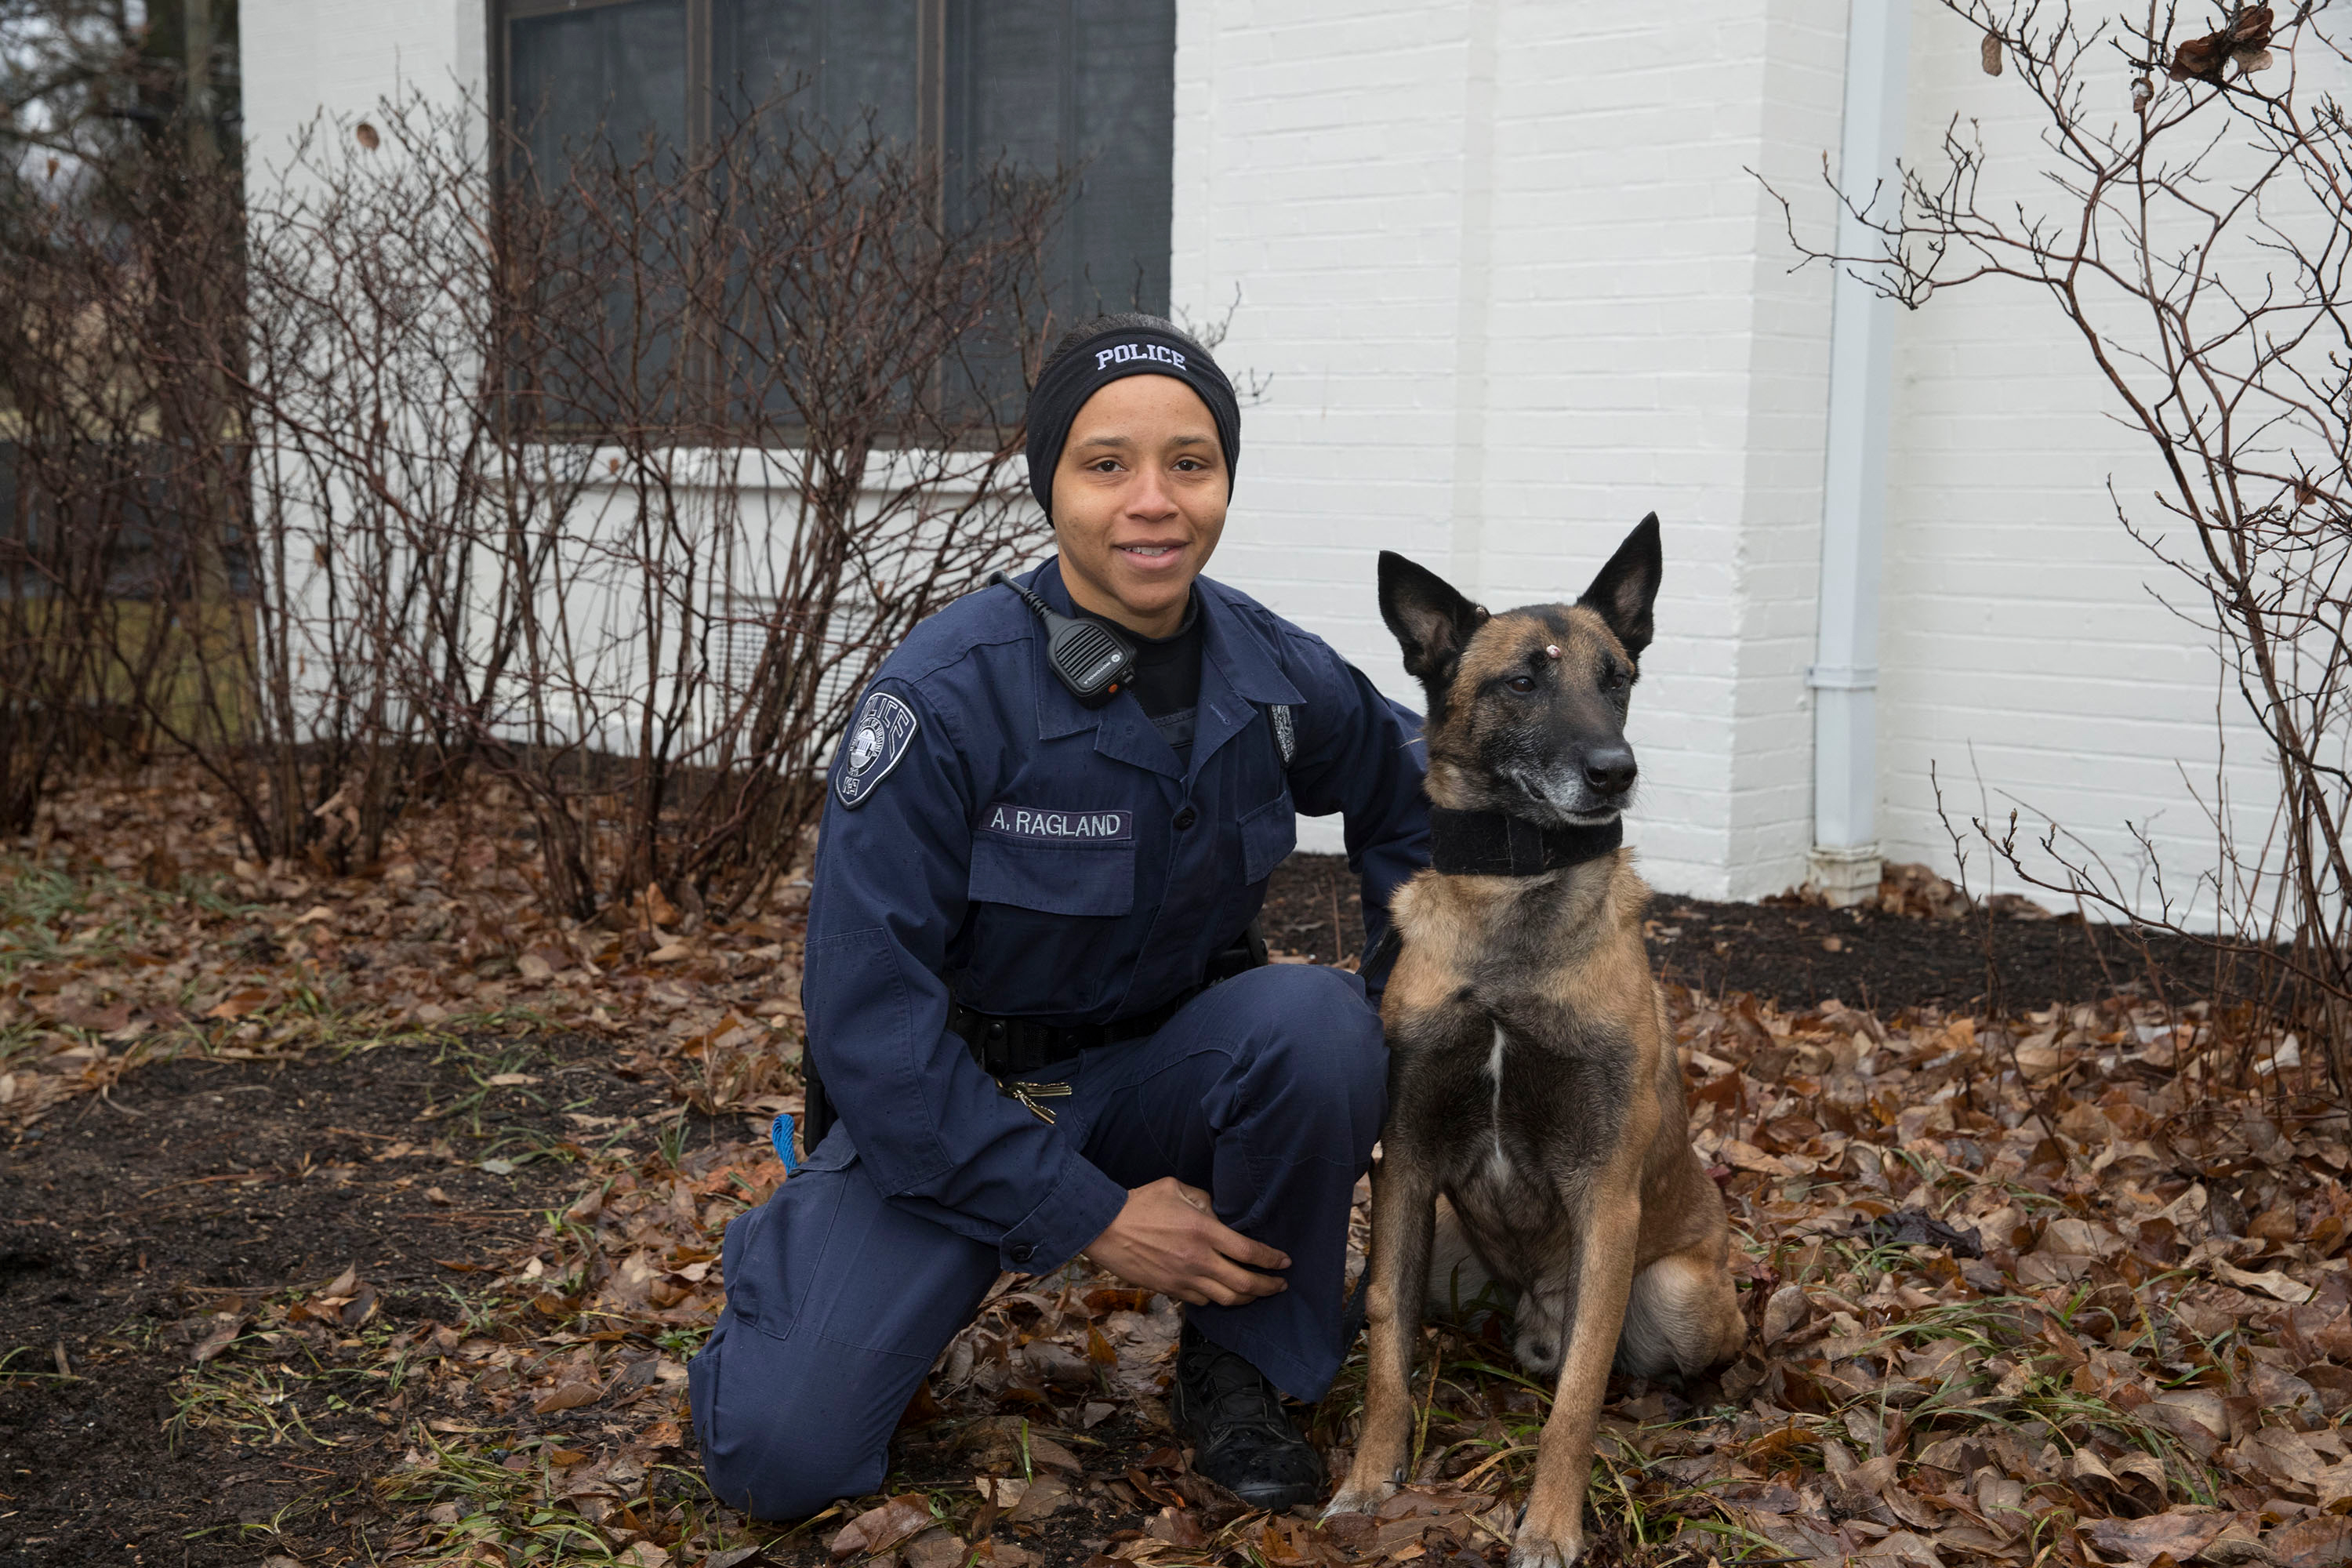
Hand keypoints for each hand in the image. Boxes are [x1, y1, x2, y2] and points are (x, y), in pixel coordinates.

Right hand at [1083, 1177, 1289, 1306]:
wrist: (1104, 1228)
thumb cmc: (1140, 1202)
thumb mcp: (1177, 1188)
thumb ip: (1205, 1200)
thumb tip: (1220, 1214)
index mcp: (1204, 1231)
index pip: (1249, 1252)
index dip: (1272, 1260)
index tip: (1285, 1262)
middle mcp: (1199, 1260)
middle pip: (1245, 1284)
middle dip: (1269, 1287)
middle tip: (1280, 1285)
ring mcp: (1184, 1279)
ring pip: (1226, 1299)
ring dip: (1247, 1299)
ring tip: (1257, 1294)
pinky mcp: (1170, 1290)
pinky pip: (1202, 1302)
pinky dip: (1217, 1300)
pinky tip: (1223, 1294)